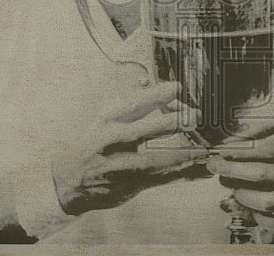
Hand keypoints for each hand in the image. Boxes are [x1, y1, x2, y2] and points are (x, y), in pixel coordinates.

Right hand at [52, 81, 207, 215]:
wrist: (70, 181)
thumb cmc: (95, 143)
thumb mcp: (109, 118)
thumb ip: (139, 104)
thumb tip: (171, 88)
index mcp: (106, 122)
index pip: (130, 106)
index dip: (153, 96)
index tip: (177, 87)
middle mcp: (109, 144)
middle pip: (139, 132)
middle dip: (168, 124)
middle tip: (194, 116)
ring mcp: (116, 167)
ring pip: (150, 162)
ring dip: (180, 155)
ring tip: (202, 149)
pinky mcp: (125, 186)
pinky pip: (156, 180)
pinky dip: (179, 175)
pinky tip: (198, 169)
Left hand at [207, 131, 273, 232]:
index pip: (273, 147)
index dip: (245, 148)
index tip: (226, 146)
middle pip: (264, 173)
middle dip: (234, 169)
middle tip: (213, 165)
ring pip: (269, 200)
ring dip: (244, 194)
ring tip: (228, 188)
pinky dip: (264, 216)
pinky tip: (252, 210)